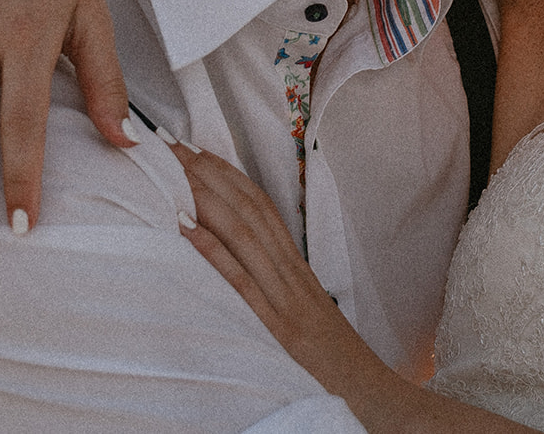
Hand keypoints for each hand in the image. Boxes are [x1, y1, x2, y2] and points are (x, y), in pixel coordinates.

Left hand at [171, 143, 403, 404]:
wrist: (374, 398)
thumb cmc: (335, 366)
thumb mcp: (306, 317)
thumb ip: (278, 289)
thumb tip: (241, 265)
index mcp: (297, 271)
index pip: (260, 208)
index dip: (227, 175)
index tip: (194, 149)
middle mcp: (291, 277)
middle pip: (248, 211)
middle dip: (207, 174)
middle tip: (169, 145)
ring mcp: (286, 301)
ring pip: (244, 235)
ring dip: (204, 198)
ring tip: (170, 172)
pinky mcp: (278, 331)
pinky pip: (242, 285)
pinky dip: (212, 252)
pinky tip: (185, 230)